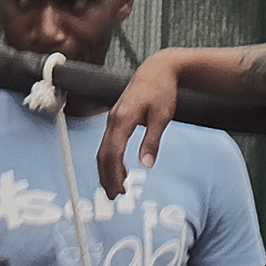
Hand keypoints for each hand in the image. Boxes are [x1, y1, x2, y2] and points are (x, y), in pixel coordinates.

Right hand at [98, 50, 186, 197]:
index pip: (112, 152)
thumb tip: (146, 164)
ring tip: (116, 187)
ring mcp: (113, 118)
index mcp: (122, 119)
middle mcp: (113, 119)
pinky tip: (120, 169)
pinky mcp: (117, 118)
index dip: (113, 173)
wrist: (157, 69)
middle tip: (114, 195)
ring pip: (103, 149)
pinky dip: (110, 158)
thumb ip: (152, 140)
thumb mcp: (162, 116)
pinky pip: (108, 142)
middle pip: (103, 153)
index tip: (119, 190)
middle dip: (106, 176)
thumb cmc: (161, 89)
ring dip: (107, 169)